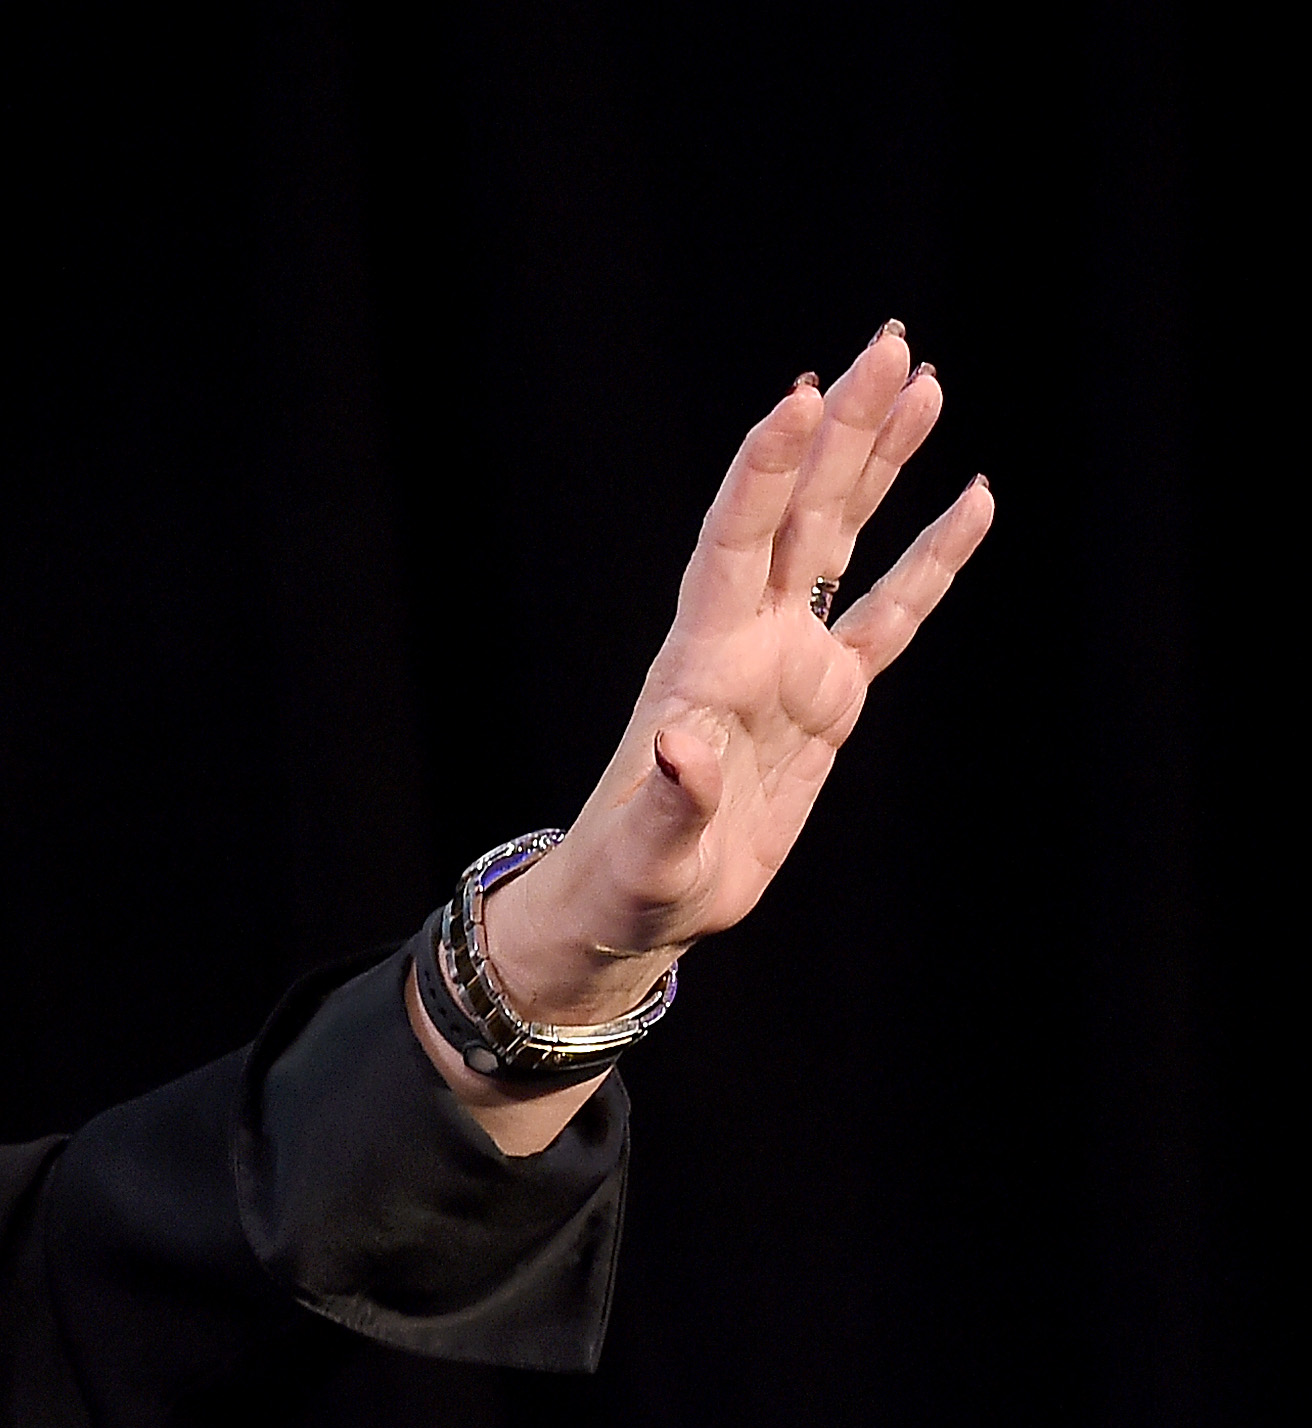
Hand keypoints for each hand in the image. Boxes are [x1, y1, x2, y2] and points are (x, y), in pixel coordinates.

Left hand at [480, 319, 994, 1025]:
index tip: (798, 398)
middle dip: (842, 431)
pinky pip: (891, 614)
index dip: (764, 473)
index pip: (735, 543)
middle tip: (888, 345)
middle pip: (801, 514)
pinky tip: (972, 500)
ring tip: (922, 381)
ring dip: (879, 463)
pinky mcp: (829, 700)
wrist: (644, 904)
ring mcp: (792, 662)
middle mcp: (750, 641)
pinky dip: (933, 559)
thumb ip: (669, 801)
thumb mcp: (648, 852)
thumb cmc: (632, 881)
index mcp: (703, 662)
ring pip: (843, 540)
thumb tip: (679, 749)